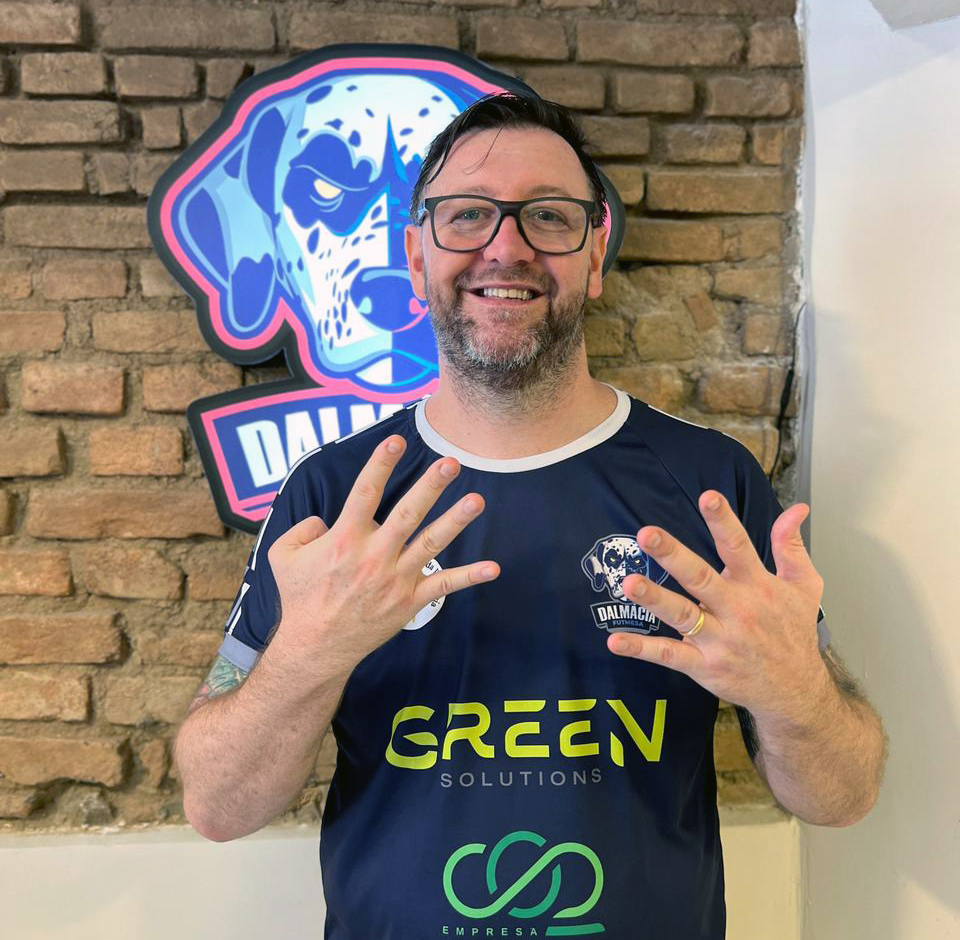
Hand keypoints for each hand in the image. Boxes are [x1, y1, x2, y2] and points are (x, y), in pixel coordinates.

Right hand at [267, 433, 498, 673]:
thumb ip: (301, 528)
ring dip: (455, 521)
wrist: (315, 647)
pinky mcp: (409, 602)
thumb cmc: (299, 598)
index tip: (395, 441)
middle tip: (451, 462)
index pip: (365, 494)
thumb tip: (323, 520)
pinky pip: (443, 587)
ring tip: (477, 500)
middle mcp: (373, 556)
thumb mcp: (282, 555)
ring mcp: (395, 579)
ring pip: (430, 544)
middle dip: (430, 486)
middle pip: (407, 514)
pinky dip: (469, 577)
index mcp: (344, 540)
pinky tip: (493, 567)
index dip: (380, 465)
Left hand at [608, 491, 825, 721]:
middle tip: (646, 534)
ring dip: (654, 599)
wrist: (797, 692)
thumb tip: (797, 508)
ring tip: (628, 582)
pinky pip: (670, 655)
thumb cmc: (794, 633)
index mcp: (758, 586)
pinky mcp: (704, 666)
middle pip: (700, 577)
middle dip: (673, 555)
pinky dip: (642, 649)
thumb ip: (791, 546)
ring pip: (682, 615)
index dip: (723, 521)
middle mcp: (737, 609)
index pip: (738, 547)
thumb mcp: (804, 587)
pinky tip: (615, 641)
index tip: (707, 497)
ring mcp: (719, 639)